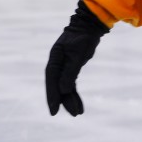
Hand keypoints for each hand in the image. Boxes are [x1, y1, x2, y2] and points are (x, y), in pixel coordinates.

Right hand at [46, 0, 109, 115]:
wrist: (90, 26)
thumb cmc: (83, 37)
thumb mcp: (78, 54)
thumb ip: (70, 71)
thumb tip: (63, 90)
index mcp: (55, 58)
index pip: (51, 79)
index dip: (52, 94)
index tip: (54, 109)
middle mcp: (57, 63)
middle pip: (57, 85)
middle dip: (61, 100)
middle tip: (66, 114)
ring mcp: (64, 66)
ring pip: (64, 87)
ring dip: (70, 100)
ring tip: (77, 114)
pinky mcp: (72, 68)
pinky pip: (71, 85)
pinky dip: (75, 95)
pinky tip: (79, 106)